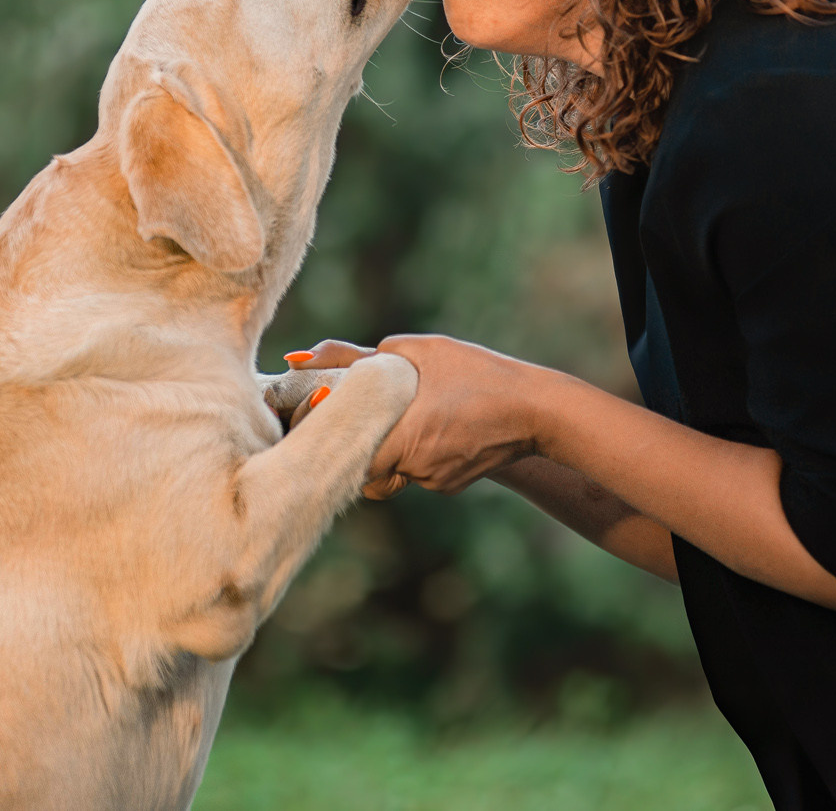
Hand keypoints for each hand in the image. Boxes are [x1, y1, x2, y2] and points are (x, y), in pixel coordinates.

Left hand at [286, 335, 545, 498]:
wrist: (536, 411)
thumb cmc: (476, 373)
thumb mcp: (418, 350)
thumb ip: (358, 355)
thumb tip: (300, 360)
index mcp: (399, 438)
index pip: (340, 453)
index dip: (327, 435)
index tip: (323, 416)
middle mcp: (411, 468)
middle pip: (361, 465)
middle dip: (357, 441)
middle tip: (361, 413)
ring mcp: (431, 481)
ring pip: (391, 468)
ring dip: (390, 444)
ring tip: (411, 411)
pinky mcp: (449, 484)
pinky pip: (418, 471)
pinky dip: (419, 451)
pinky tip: (439, 424)